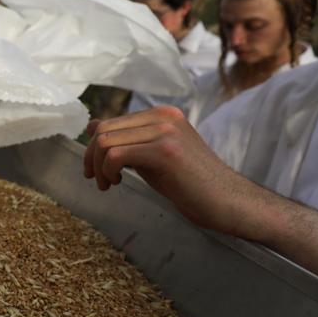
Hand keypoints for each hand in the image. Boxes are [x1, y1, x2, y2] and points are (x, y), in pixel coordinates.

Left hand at [83, 106, 238, 230]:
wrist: (226, 202)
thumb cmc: (189, 183)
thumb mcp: (151, 155)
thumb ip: (128, 140)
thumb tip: (92, 126)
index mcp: (161, 114)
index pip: (109, 122)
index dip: (94, 147)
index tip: (95, 170)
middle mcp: (163, 116)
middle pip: (103, 130)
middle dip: (91, 157)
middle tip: (97, 180)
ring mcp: (165, 131)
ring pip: (105, 142)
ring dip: (98, 167)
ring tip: (108, 184)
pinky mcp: (165, 150)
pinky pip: (116, 155)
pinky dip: (108, 171)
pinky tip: (118, 182)